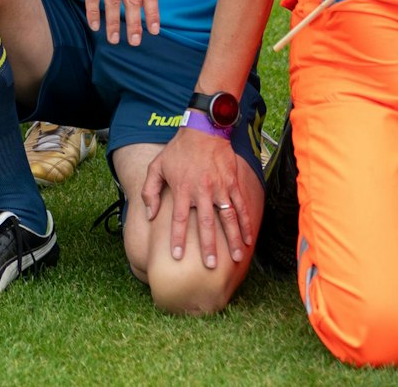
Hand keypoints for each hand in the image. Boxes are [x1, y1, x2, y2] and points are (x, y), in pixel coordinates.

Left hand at [143, 126, 250, 267]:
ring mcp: (219, 188)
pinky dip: (246, 224)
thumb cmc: (177, 151)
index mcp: (182, 189)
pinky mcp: (232, 184)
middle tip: (211, 266)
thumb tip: (149, 215)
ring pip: (227, 218)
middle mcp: (201, 191)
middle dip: (208, 246)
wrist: (203, 131)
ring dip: (232, 240)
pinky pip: (241, 207)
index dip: (177, 239)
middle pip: (205, 224)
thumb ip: (149, 191)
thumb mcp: (156, 166)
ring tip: (235, 258)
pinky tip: (248, 240)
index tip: (176, 256)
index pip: (178, 219)